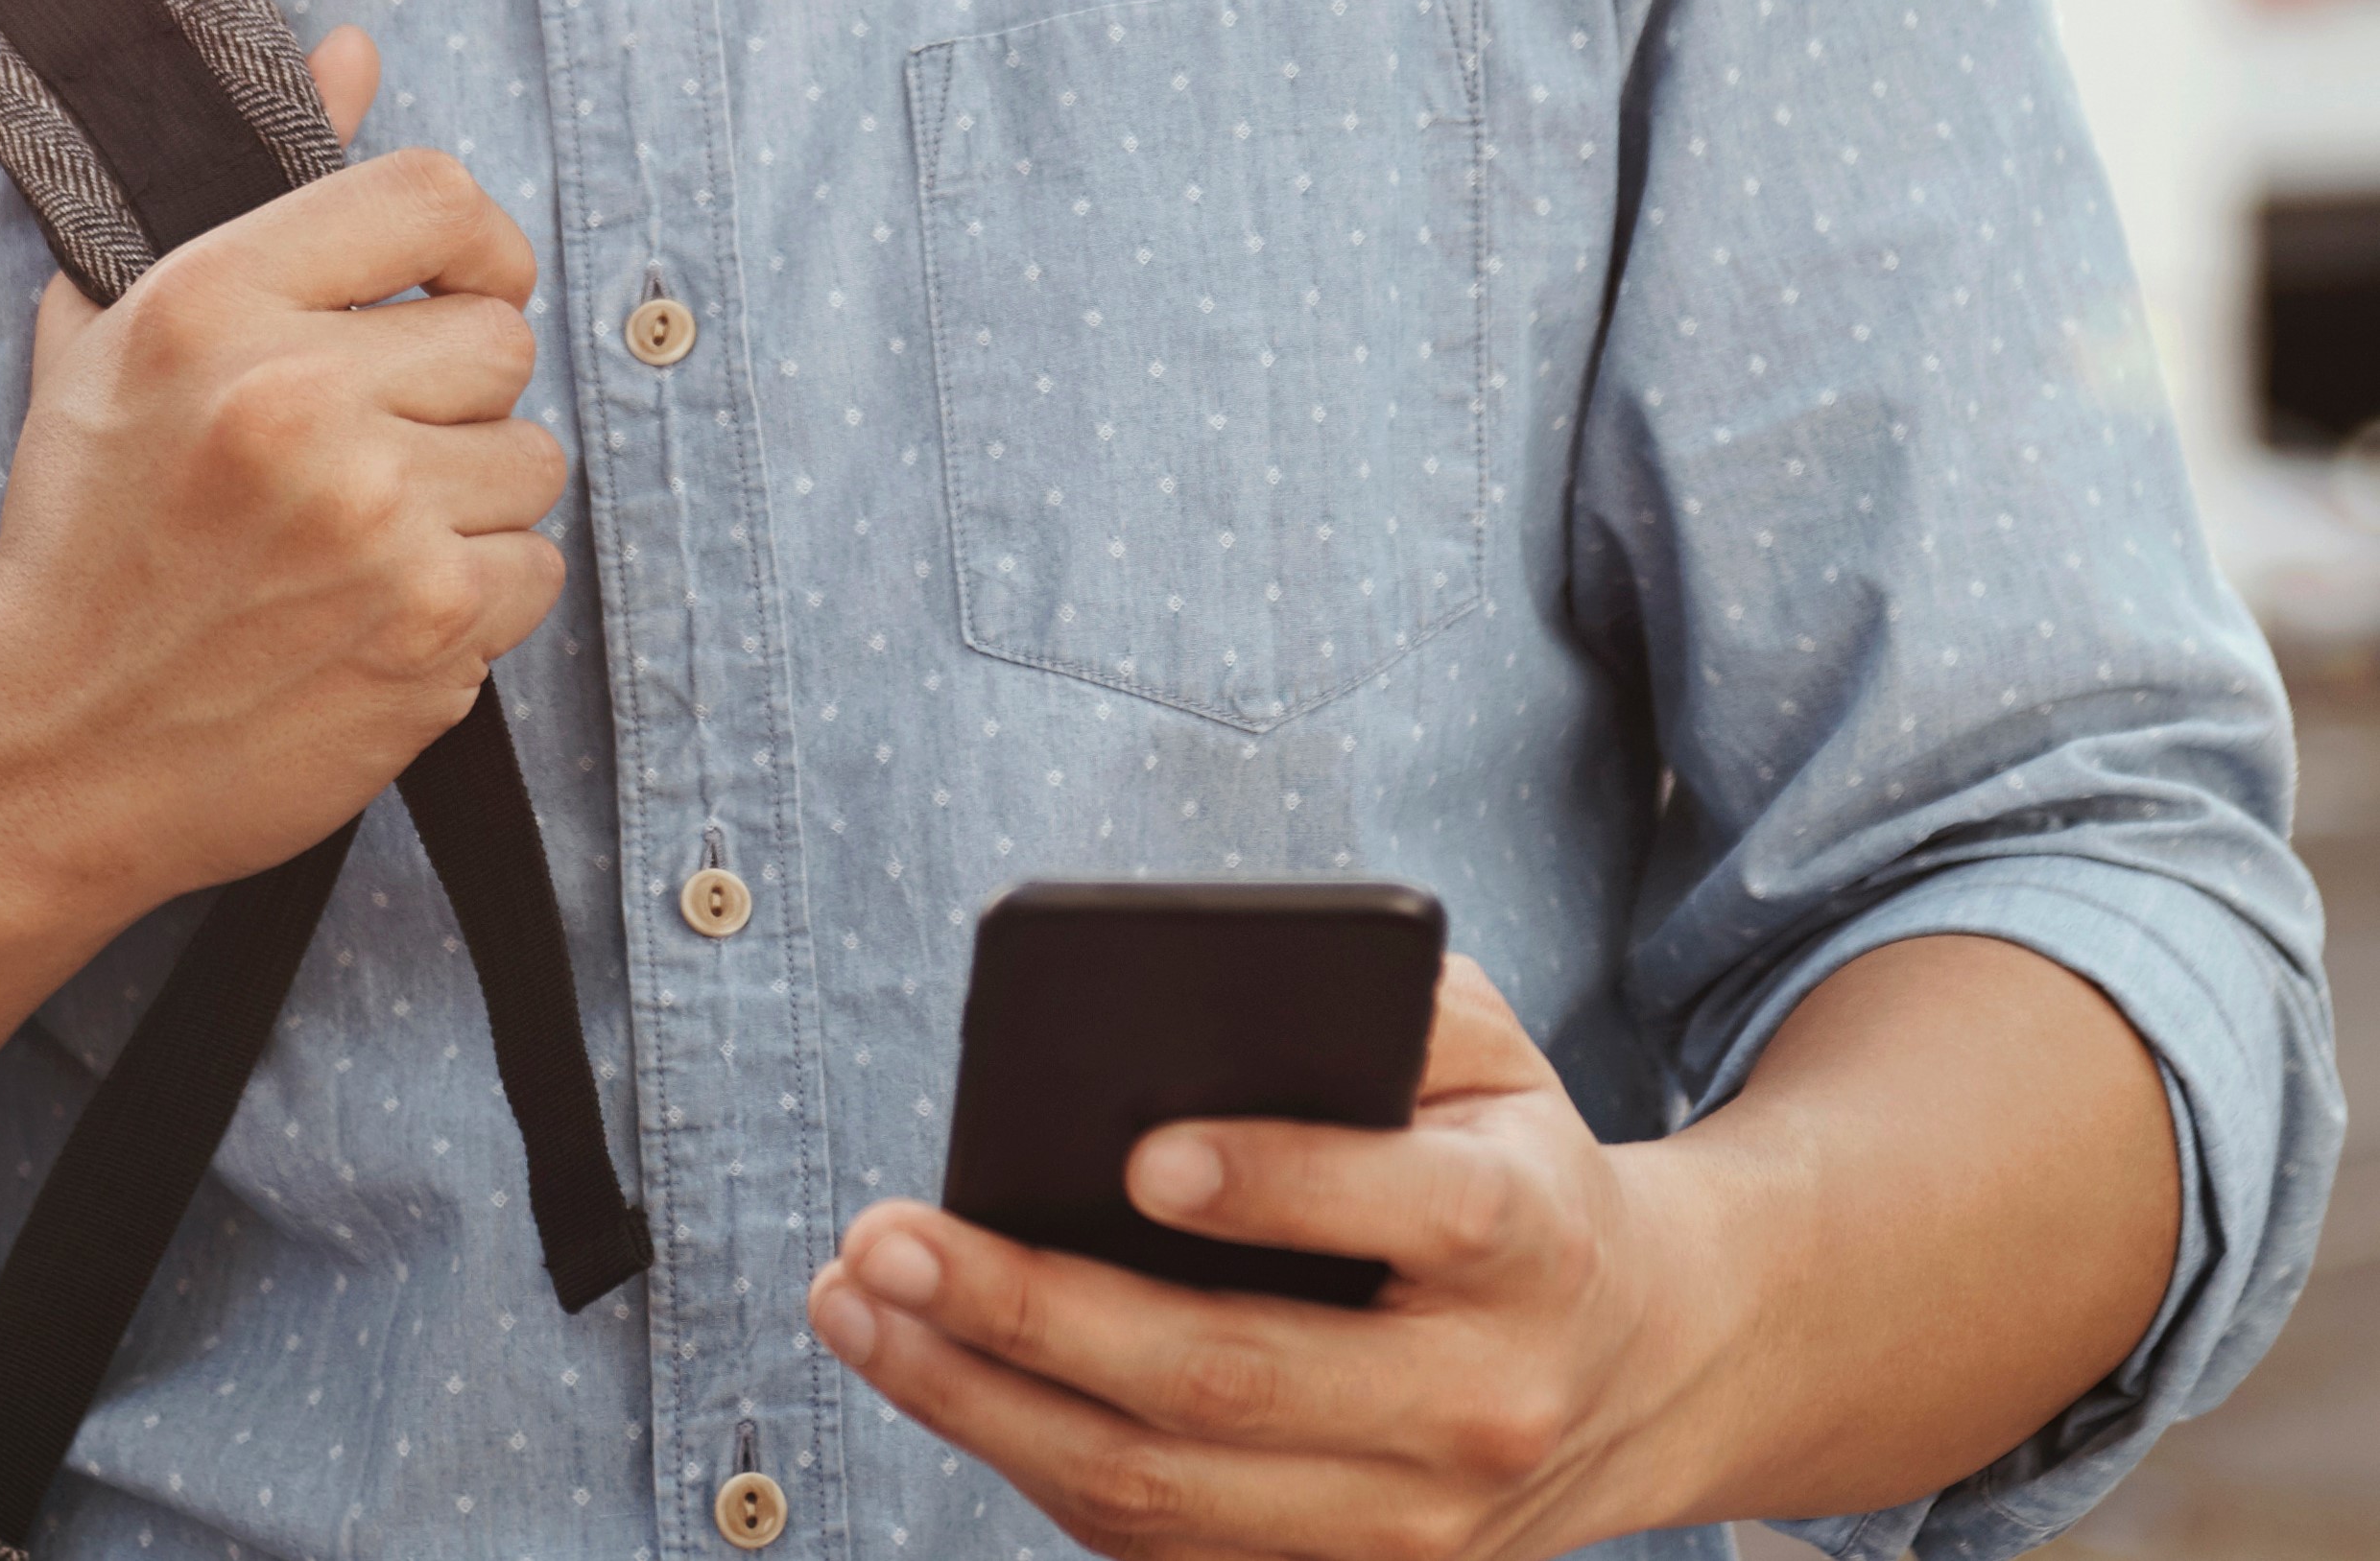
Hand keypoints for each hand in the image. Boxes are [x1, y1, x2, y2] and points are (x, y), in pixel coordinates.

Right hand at [0, 28, 571, 917]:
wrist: (49, 750)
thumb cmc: (83, 535)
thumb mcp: (123, 333)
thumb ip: (260, 183)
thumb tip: (356, 50)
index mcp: (217, 302)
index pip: (434, 196)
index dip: (473, 244)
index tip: (457, 291)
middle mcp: (301, 398)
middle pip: (502, 341)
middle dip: (455, 394)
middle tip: (379, 446)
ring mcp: (375, 520)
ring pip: (532, 462)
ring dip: (469, 502)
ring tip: (365, 540)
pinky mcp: (428, 630)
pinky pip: (535, 572)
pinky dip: (477, 599)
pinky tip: (380, 614)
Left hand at [805, 961, 1721, 1560]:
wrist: (1639, 1367)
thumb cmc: (1515, 1168)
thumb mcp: (1496, 1053)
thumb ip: (1387, 999)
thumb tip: (1221, 994)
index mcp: (1529, 1240)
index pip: (1409, 1210)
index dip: (1276, 1184)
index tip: (1136, 1155)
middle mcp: (1474, 1404)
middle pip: (1231, 1379)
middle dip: (1034, 1310)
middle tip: (887, 1235)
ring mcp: (1413, 1528)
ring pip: (1169, 1495)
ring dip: (985, 1406)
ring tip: (859, 1306)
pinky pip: (1168, 1552)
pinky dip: (1033, 1470)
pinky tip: (934, 1379)